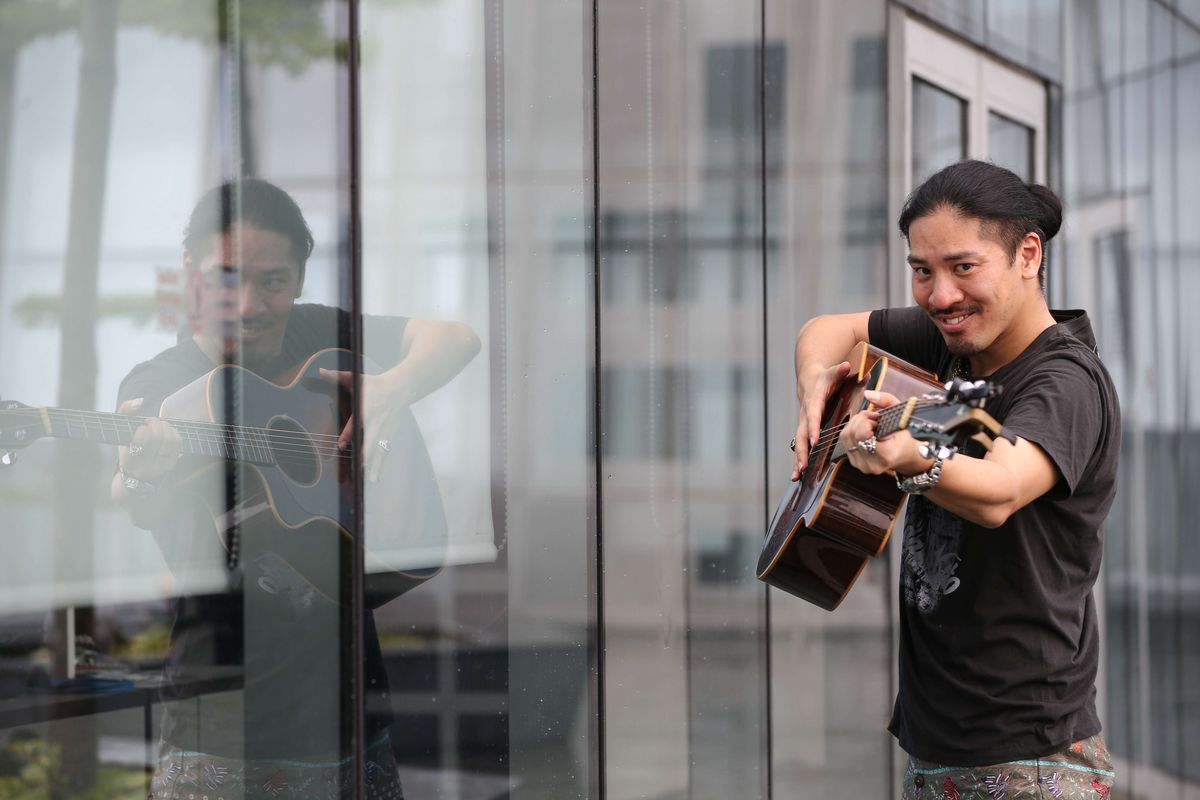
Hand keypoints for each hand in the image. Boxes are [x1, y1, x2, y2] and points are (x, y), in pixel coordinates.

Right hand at [118, 398, 181, 480]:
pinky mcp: (171, 464)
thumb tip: (140, 401)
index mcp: (128, 458)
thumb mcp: (120, 429)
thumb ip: (124, 411)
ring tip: (159, 425)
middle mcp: (144, 465)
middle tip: (151, 421)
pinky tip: (167, 431)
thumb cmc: (127, 445)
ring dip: (165, 427)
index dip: (143, 429)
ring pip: (169, 441)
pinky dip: (174, 432)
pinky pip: (178, 444)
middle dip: (156, 424)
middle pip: (158, 438)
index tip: (141, 426)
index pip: (140, 441)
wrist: (135, 473)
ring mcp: (159, 466)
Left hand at [319, 368, 410, 482]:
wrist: (401, 387)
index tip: (341, 444)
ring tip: (372, 479)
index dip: (349, 434)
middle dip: (367, 454)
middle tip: (360, 465)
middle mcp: (377, 422)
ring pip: (381, 450)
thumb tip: (320, 371)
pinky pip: (386, 451)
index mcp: (366, 409)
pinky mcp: (391, 434)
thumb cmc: (376, 384)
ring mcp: (385, 429)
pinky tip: (378, 476)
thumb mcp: (356, 377)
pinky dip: (383, 464)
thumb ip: (337, 376)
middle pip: (372, 440)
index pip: (356, 423)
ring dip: (377, 465)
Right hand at [792, 360, 851, 480]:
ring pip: (799, 444)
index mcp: (813, 402)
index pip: (813, 416)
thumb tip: (847, 365)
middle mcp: (806, 415)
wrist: (809, 380)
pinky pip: (802, 447)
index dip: (814, 428)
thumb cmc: (825, 378)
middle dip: (803, 451)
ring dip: (798, 460)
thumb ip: (840, 370)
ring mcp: (803, 424)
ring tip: (796, 476)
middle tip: (803, 466)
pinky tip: (798, 476)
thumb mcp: (833, 372)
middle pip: (802, 435)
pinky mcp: (805, 431)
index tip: (815, 441)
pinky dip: (799, 461)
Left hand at [839, 389, 931, 475]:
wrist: (905, 453)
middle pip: (851, 433)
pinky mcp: (854, 462)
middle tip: (875, 419)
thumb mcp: (902, 414)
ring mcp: (862, 465)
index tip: (877, 418)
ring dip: (856, 424)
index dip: (867, 421)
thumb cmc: (904, 434)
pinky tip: (865, 430)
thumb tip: (868, 394)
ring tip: (871, 424)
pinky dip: (853, 430)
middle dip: (861, 420)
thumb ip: (887, 400)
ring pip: (845, 436)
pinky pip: (844, 440)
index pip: (862, 435)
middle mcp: (872, 464)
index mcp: (886, 455)